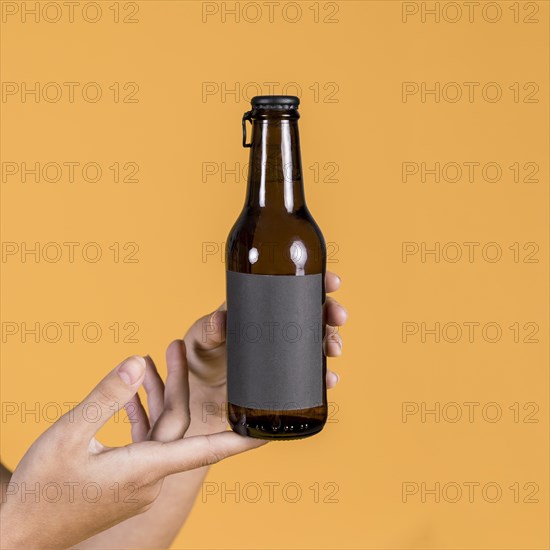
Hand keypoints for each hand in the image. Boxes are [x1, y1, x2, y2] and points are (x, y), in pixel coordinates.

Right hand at [0, 350, 263, 549]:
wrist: (19, 535)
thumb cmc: (41, 490)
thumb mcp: (69, 436)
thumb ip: (106, 398)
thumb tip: (135, 365)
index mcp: (144, 468)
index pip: (206, 449)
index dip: (240, 440)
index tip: (268, 429)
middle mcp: (150, 477)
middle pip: (177, 423)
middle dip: (180, 384)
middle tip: (176, 346)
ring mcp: (139, 483)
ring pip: (162, 432)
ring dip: (159, 397)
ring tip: (149, 362)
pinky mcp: (127, 483)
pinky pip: (146, 443)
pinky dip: (143, 417)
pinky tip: (133, 395)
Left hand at [183, 272, 346, 428]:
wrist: (195, 397)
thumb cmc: (197, 358)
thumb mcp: (200, 338)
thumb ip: (208, 329)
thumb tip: (221, 321)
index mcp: (259, 309)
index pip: (293, 289)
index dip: (316, 283)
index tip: (332, 282)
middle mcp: (276, 330)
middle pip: (313, 315)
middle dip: (331, 313)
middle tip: (337, 318)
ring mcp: (282, 356)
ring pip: (317, 344)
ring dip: (332, 343)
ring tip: (332, 351)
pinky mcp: (284, 382)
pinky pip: (311, 377)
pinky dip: (324, 378)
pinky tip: (328, 380)